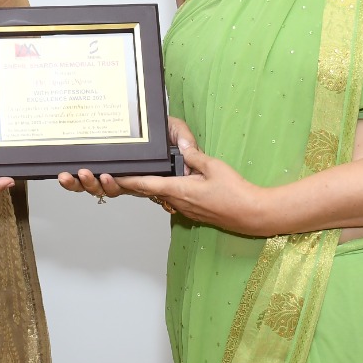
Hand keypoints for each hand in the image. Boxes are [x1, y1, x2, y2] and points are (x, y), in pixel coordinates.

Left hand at [55, 116, 198, 200]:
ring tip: (75, 174)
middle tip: (87, 173)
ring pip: (102, 189)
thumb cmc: (171, 134)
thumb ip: (185, 139)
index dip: (122, 183)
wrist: (164, 133)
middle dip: (98, 184)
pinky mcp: (111, 172)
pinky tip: (67, 175)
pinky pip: (95, 182)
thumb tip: (186, 148)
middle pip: (114, 190)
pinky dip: (80, 182)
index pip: (137, 183)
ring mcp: (121, 178)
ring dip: (86, 185)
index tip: (111, 176)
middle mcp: (134, 180)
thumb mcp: (179, 130)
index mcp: (151, 175)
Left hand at [115, 144, 274, 236]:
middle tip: (115, 175)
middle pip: (149, 191)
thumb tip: (183, 148)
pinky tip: (164, 182)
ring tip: (134, 176)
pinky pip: (172, 199)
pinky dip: (162, 191)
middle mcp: (178, 201)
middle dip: (131, 184)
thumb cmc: (235, 191)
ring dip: (146, 188)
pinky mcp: (193, 211)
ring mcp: (185, 209)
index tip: (112, 176)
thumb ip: (195, 157)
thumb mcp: (214, 166)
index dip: (128, 180)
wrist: (250, 214)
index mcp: (180, 189)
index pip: (147, 184)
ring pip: (160, 196)